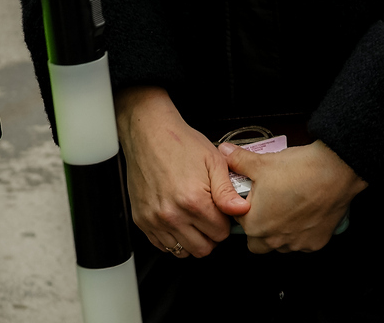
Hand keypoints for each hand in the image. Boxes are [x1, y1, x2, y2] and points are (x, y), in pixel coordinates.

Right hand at [115, 87, 250, 258]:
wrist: (149, 133)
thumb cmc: (180, 143)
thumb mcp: (213, 161)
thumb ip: (227, 191)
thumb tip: (241, 210)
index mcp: (193, 200)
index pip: (220, 233)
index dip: (225, 223)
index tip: (221, 212)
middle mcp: (172, 214)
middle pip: (203, 248)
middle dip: (211, 235)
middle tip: (210, 218)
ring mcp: (154, 220)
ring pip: (182, 251)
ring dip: (192, 239)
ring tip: (194, 219)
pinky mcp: (141, 220)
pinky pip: (162, 245)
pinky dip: (173, 239)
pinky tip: (178, 221)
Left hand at [223, 140, 366, 254]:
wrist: (335, 171)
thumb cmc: (298, 170)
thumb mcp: (261, 162)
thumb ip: (238, 160)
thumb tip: (224, 152)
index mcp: (255, 224)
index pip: (239, 222)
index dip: (244, 208)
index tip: (252, 197)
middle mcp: (274, 240)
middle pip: (257, 242)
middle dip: (258, 227)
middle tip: (267, 205)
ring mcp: (296, 244)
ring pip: (280, 244)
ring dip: (280, 232)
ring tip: (288, 207)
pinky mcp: (315, 243)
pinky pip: (302, 243)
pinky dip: (301, 232)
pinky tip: (305, 213)